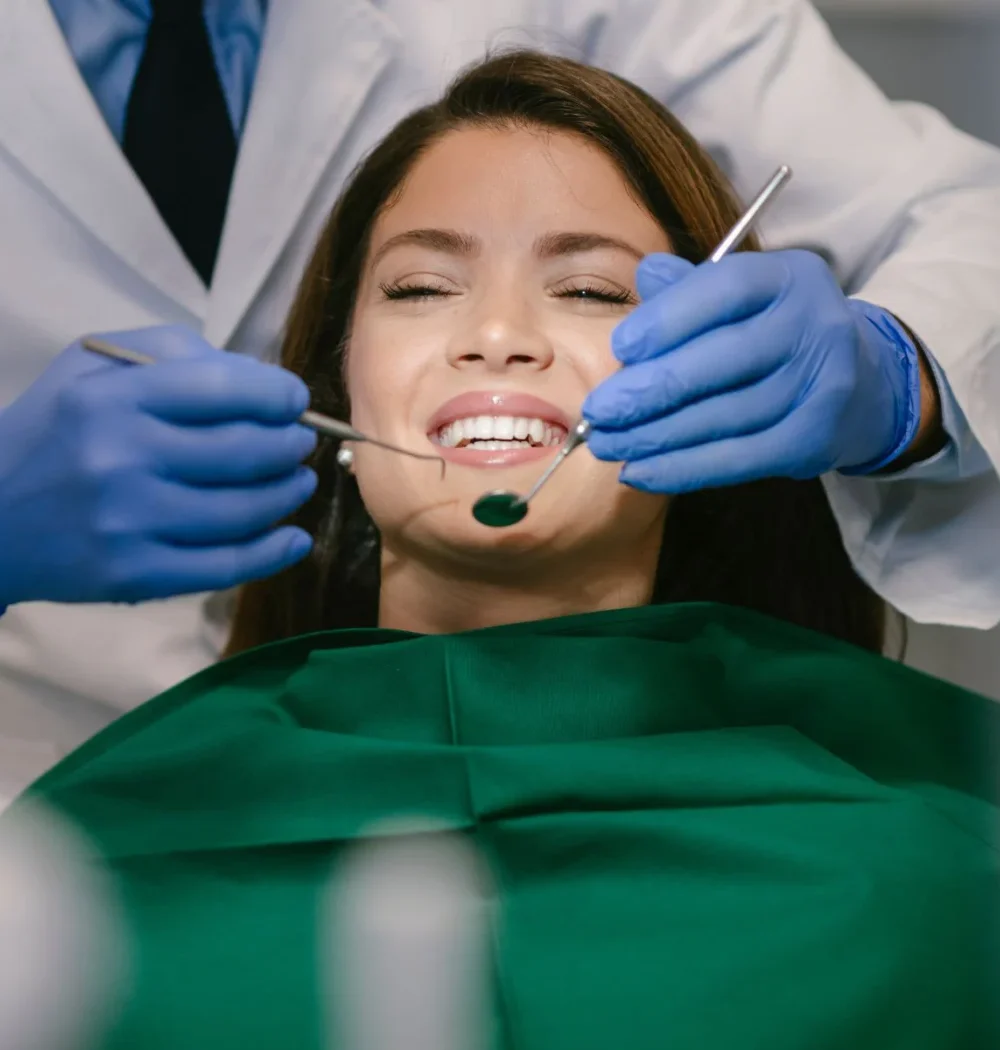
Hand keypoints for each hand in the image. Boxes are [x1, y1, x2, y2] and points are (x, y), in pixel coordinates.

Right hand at [0, 325, 317, 606]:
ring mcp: (128, 522)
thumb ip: (176, 356)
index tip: (295, 401)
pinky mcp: (133, 575)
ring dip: (289, 493)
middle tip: (300, 444)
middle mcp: (121, 458)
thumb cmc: (55, 431)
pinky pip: (227, 565)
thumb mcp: (94, 368)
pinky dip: (274, 552)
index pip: (225, 388)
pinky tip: (294, 538)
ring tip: (297, 482)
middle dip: (291, 445)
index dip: (279, 395)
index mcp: (113, 397)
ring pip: (245, 509)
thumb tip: (262, 381)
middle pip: (247, 451)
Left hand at [582, 250, 921, 493]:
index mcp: (788, 277)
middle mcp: (814, 326)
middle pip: (723, 360)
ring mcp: (821, 385)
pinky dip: (683, 469)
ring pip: (726, 416)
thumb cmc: (772, 332)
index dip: (669, 319)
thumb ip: (691, 289)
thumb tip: (646, 276)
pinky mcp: (814, 440)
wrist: (859, 383)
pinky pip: (738, 459)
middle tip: (598, 412)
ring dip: (657, 436)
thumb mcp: (740, 297)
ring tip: (608, 444)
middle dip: (651, 389)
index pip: (726, 291)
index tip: (620, 347)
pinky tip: (639, 471)